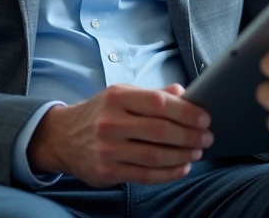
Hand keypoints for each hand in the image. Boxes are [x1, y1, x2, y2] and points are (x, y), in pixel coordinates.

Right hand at [28, 83, 212, 187]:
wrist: (62, 137)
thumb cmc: (100, 112)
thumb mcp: (121, 94)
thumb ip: (153, 94)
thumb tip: (184, 92)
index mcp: (118, 98)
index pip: (159, 103)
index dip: (186, 112)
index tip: (204, 118)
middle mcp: (111, 123)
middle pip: (159, 131)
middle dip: (189, 136)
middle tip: (207, 137)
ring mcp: (108, 149)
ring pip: (154, 155)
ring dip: (182, 155)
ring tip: (197, 152)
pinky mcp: (107, 171)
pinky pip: (144, 175)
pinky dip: (168, 173)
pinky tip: (182, 168)